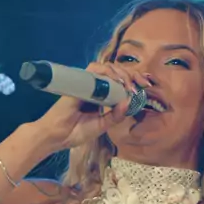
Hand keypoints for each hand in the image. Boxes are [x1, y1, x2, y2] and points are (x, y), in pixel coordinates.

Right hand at [33, 61, 151, 151]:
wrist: (58, 136)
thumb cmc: (77, 131)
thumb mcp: (103, 125)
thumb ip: (116, 115)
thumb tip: (130, 102)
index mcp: (103, 96)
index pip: (120, 82)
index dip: (134, 81)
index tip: (145, 86)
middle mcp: (96, 87)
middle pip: (117, 72)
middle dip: (132, 74)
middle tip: (142, 84)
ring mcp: (87, 83)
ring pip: (107, 67)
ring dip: (121, 73)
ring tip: (129, 86)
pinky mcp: (79, 81)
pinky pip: (94, 69)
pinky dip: (107, 72)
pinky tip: (116, 81)